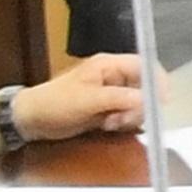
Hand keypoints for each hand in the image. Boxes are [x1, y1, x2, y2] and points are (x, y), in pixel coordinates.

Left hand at [23, 55, 149, 138]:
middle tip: (123, 118)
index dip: (157, 82)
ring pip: (139, 104)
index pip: (145, 65)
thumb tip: (146, 99)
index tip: (159, 103)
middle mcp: (114, 77)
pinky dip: (123, 123)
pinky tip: (108, 126)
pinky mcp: (109, 108)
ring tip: (110, 123)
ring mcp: (112, 93)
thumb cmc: (54, 103)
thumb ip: (118, 98)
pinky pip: (128, 114)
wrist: (32, 120)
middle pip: (146, 87)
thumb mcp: (87, 100)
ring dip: (130, 117)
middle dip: (140, 106)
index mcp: (108, 65)